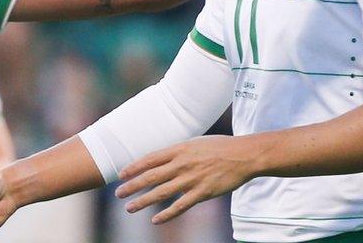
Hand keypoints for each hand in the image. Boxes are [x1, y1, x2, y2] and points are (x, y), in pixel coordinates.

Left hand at [114, 136, 252, 224]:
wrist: (244, 155)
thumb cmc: (220, 147)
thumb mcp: (196, 142)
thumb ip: (178, 151)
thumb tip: (162, 158)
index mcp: (180, 149)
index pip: (150, 159)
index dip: (134, 167)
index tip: (121, 174)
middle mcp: (182, 163)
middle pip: (151, 176)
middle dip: (132, 186)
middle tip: (118, 193)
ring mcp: (192, 179)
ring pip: (162, 192)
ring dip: (143, 201)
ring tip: (129, 208)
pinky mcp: (202, 193)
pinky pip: (181, 206)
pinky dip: (166, 214)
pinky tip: (155, 220)